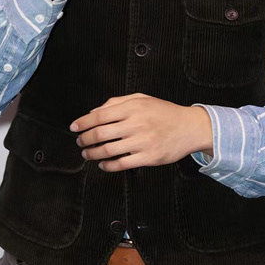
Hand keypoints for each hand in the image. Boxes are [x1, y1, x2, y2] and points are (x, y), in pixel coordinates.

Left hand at [70, 93, 213, 170]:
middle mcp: (136, 123)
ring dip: (92, 153)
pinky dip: (108, 165)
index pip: (100, 115)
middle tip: (79, 141)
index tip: (74, 127)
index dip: (83, 122)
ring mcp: (142, 141)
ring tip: (87, 153)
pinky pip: (122, 164)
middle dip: (85, 139)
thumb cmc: (164, 113)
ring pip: (108, 150)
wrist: (189, 127)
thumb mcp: (142, 99)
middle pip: (100, 133)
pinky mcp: (148, 157)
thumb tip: (94, 111)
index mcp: (133, 107)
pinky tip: (103, 164)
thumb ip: (117, 102)